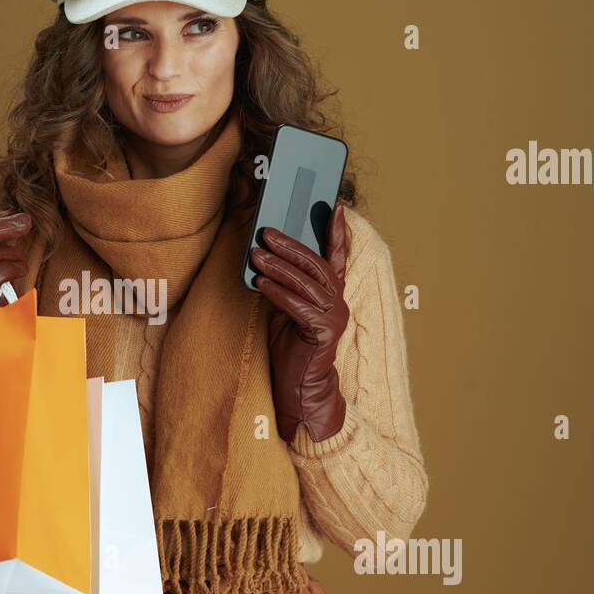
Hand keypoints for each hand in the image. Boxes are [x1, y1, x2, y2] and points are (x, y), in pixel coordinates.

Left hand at [248, 202, 350, 442]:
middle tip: (266, 232)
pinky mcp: (323, 332)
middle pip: (316, 264)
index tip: (335, 206)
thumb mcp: (287, 311)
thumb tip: (266, 260)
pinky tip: (260, 282)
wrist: (300, 387)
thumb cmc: (292, 350)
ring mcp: (334, 317)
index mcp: (332, 295)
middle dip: (290, 245)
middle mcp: (338, 302)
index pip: (338, 257)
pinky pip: (298, 305)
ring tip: (256, 254)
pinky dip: (277, 291)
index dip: (337, 232)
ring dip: (278, 266)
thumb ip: (285, 287)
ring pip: (306, 282)